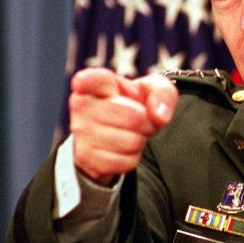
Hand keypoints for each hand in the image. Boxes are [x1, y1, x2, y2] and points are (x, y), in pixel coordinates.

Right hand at [68, 68, 177, 185]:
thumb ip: (162, 93)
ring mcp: (81, 132)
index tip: (81, 83)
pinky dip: (132, 158)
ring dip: (139, 140)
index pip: (87, 80)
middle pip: (133, 117)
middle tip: (140, 119)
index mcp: (93, 82)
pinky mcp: (86, 158)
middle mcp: (81, 105)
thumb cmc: (132, 104)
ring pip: (131, 142)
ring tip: (130, 132)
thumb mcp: (152, 90)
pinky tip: (122, 147)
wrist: (116, 131)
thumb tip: (158, 116)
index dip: (85, 82)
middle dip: (146, 122)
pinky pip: (126, 162)